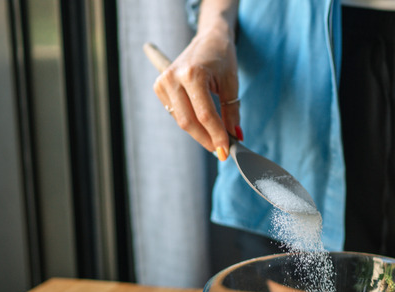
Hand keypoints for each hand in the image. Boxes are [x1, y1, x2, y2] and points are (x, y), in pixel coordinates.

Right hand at [152, 1, 239, 159]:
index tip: (227, 150)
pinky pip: (176, 114)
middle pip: (189, 122)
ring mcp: (163, 82)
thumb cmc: (222, 58)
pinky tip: (203, 126)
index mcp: (192, 74)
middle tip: (222, 151)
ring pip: (182, 121)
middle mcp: (173, 78)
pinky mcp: (159, 87)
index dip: (217, 136)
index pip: (205, 115)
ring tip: (216, 139)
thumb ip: (232, 112)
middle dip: (207, 140)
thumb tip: (235, 137)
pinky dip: (191, 123)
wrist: (209, 38)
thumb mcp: (231, 84)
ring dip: (199, 134)